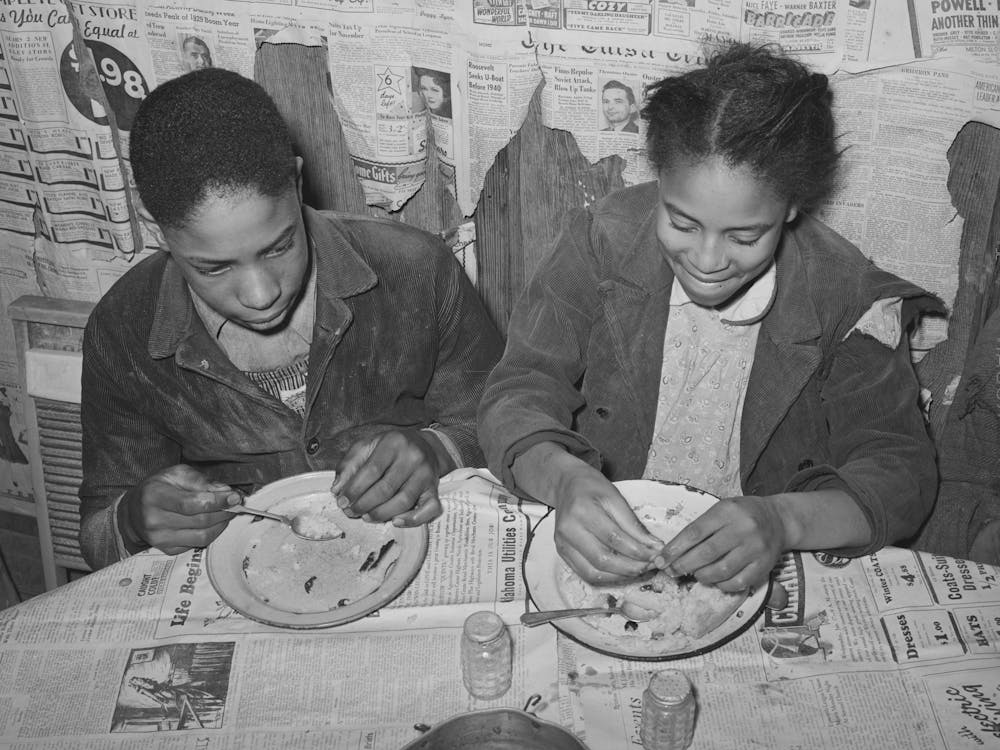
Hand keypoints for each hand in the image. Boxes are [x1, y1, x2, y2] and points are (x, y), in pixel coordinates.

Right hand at [120, 464, 242, 554]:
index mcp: (155, 496)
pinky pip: (197, 544)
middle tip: (235, 504)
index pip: (193, 503)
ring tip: (226, 512)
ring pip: (202, 536)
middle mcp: (154, 520)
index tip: (235, 497)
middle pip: (201, 521)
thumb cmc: (159, 488)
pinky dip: (211, 534)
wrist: (134, 511)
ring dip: (221, 524)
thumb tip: (226, 492)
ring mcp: (159, 538)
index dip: (218, 501)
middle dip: (224, 512)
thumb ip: (201, 481)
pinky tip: (213, 523)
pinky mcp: (167, 550)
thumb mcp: (176, 474)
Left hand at [332, 429, 444, 526]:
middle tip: (351, 512)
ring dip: (381, 514)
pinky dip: (413, 519)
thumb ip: (350, 464)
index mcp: (394, 443)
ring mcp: (426, 474)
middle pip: (386, 488)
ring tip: (366, 517)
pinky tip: (396, 521)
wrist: (425, 446)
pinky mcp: (435, 489)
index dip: (354, 489)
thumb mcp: (368, 445)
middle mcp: (413, 457)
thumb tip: (337, 489)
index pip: (371, 470)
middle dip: (364, 504)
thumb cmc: (391, 448)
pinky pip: (429, 508)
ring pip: (403, 501)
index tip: (342, 501)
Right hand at [551, 464, 663, 583]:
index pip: (614, 538)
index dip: (638, 551)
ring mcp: (562, 544)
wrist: (567, 485)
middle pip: (603, 560)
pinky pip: (586, 574)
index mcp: (582, 510)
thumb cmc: (592, 488)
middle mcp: (569, 530)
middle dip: (631, 567)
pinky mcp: (562, 553)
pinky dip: (607, 578)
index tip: (657, 555)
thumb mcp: (616, 498)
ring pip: (594, 573)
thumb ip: (633, 524)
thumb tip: (654, 547)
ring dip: (621, 576)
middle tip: (651, 566)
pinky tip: (623, 571)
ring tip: (640, 570)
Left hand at [659, 495, 788, 591]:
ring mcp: (755, 548)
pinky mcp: (764, 565)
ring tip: (695, 574)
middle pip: (706, 553)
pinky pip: (737, 582)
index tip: (660, 560)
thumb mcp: (721, 510)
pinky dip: (721, 584)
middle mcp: (743, 529)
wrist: (778, 519)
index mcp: (727, 511)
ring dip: (702, 576)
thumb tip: (673, 552)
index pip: (694, 532)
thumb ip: (700, 528)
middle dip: (683, 565)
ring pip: (721, 570)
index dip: (674, 549)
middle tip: (671, 571)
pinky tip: (715, 580)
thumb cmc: (742, 514)